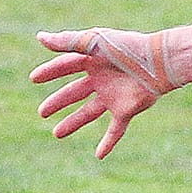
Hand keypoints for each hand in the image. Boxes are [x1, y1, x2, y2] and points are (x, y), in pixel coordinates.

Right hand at [30, 27, 176, 159]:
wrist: (157, 63)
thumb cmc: (126, 48)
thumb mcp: (94, 42)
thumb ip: (67, 42)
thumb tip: (40, 37)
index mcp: (94, 60)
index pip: (66, 66)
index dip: (50, 72)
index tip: (34, 78)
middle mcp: (102, 79)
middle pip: (75, 93)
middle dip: (58, 102)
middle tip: (42, 112)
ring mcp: (113, 96)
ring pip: (89, 113)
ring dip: (73, 123)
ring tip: (56, 134)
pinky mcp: (126, 110)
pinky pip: (115, 130)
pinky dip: (108, 142)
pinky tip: (99, 155)